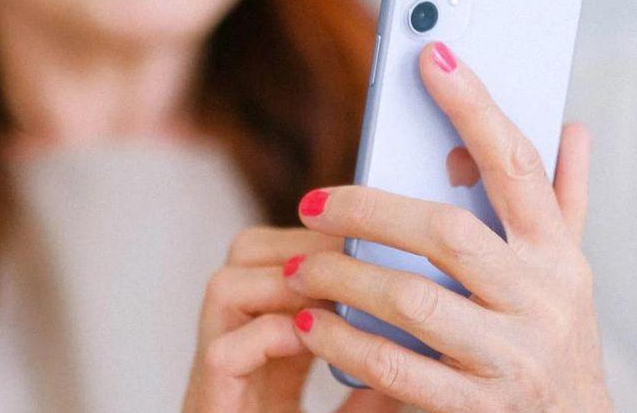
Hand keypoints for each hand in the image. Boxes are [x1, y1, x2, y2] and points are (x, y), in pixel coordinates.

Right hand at [181, 226, 402, 411]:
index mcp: (269, 340)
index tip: (366, 241)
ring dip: (280, 283)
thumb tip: (428, 352)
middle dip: (297, 245)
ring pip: (224, 287)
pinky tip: (308, 340)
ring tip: (328, 297)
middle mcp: (237, 344)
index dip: (318, 240)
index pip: (280, 257)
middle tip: (347, 259)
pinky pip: (223, 353)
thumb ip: (376, 384)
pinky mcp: (208, 404)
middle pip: (244, 254)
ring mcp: (217, 373)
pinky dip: (266, 338)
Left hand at [282, 41, 612, 411]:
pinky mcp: (477, 407)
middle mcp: (542, 301)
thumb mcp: (567, 270)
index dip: (475, 106)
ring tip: (296, 268)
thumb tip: (573, 124)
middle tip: (312, 203)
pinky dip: (345, 342)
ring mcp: (510, 358)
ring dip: (342, 279)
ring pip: (413, 302)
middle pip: (447, 233)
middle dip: (369, 212)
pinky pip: (397, 369)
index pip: (517, 165)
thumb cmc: (553, 337)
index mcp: (559, 254)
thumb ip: (562, 200)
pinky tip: (308, 324)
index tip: (431, 53)